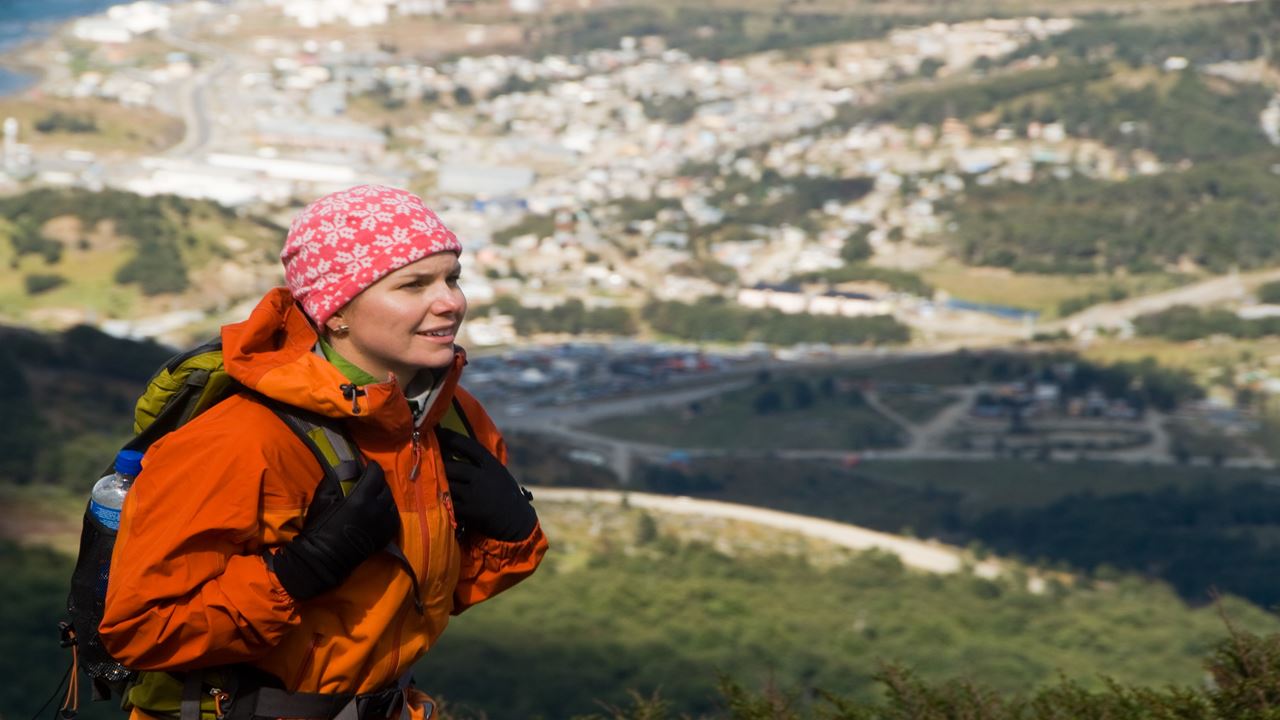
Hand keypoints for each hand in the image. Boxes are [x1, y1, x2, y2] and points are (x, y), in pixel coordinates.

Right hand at [269, 461, 398, 600]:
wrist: (323, 559)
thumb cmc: (320, 528)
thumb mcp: (323, 499)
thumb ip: (337, 480)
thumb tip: (347, 468)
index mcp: (361, 498)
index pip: (375, 474)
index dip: (372, 467)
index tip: (369, 465)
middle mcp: (377, 509)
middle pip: (385, 487)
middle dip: (378, 481)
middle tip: (370, 480)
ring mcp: (384, 524)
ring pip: (391, 502)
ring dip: (384, 496)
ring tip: (374, 495)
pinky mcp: (386, 536)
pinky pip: (393, 517)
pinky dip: (388, 510)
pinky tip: (379, 509)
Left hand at [437, 429, 536, 541]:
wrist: (516, 520)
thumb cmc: (505, 494)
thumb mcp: (499, 473)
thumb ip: (482, 464)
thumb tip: (456, 450)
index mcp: (492, 465)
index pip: (469, 446)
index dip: (452, 438)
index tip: (439, 432)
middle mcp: (483, 477)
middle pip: (452, 466)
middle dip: (440, 465)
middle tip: (429, 463)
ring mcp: (476, 494)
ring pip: (448, 484)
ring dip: (440, 484)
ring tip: (432, 482)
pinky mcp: (470, 511)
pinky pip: (450, 503)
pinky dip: (444, 501)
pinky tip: (440, 501)